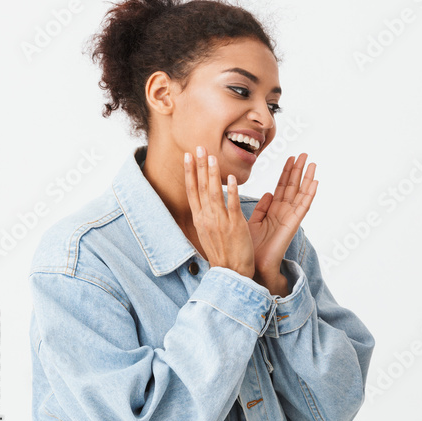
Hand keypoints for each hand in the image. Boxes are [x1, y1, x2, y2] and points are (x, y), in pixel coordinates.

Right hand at [184, 147, 253, 277]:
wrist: (230, 273)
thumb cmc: (222, 253)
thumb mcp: (209, 232)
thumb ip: (207, 216)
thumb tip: (205, 203)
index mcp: (200, 219)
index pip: (192, 191)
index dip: (189, 172)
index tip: (188, 156)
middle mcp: (206, 218)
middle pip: (200, 187)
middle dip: (199, 166)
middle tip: (198, 146)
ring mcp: (219, 221)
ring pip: (213, 193)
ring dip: (212, 173)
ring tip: (212, 156)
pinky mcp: (234, 226)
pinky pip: (231, 205)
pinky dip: (230, 191)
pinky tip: (229, 178)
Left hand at [248, 153, 317, 291]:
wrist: (253, 265)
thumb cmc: (251, 247)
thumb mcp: (252, 222)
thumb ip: (260, 208)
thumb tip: (268, 194)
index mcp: (273, 211)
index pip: (281, 187)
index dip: (286, 172)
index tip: (291, 158)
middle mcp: (284, 212)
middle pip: (293, 187)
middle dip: (298, 170)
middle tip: (304, 154)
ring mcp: (290, 218)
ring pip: (301, 193)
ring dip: (307, 178)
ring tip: (313, 163)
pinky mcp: (293, 224)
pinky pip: (303, 206)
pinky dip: (310, 194)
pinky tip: (315, 182)